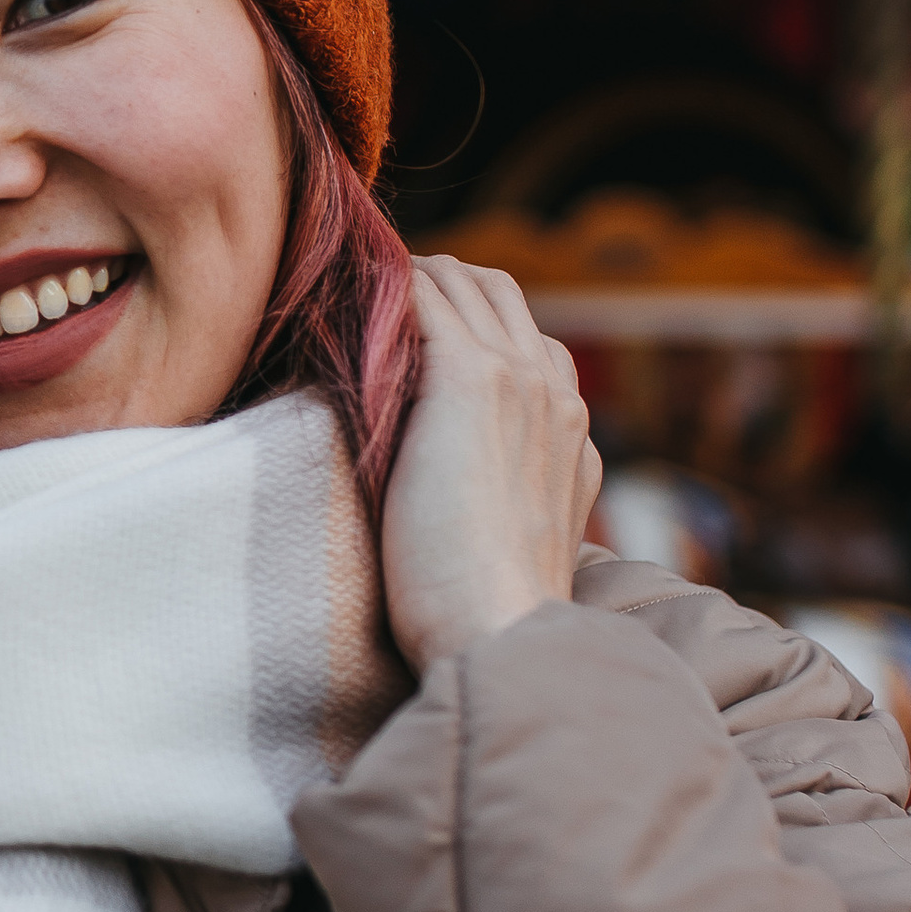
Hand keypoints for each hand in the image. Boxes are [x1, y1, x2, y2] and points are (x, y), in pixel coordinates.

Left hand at [379, 258, 602, 674]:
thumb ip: (496, 504)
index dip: (468, 329)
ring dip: (407, 276)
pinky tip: (340, 301)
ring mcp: (520, 381)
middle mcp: (556, 396)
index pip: (528, 345)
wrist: (496, 635)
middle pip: (500, 294)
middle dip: (438, 283)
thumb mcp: (506, 549)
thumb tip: (451, 494)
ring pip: (466, 282)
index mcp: (570, 437)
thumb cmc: (483, 616)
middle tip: (366, 297)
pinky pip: (424, 298)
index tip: (408, 335)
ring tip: (345, 290)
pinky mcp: (472, 380)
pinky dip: (385, 288)